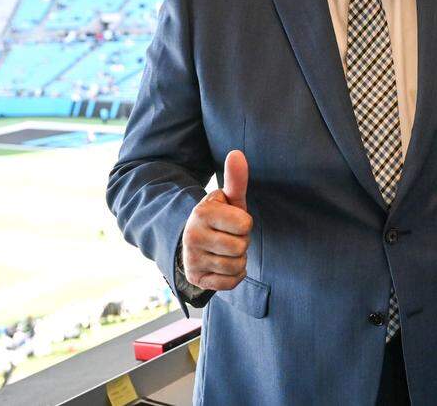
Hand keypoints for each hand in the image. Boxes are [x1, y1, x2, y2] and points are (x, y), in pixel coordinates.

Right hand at [181, 150, 251, 290]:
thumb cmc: (220, 217)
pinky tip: (223, 265)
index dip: (244, 224)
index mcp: (202, 213)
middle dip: (241, 243)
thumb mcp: (228, 199)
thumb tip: (237, 153)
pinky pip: (230, 283)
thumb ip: (235, 179)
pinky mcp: (196, 279)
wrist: (194, 242)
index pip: (245, 224)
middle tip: (228, 237)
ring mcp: (192, 259)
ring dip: (238, 260)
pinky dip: (232, 276)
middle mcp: (192, 236)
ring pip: (236, 266)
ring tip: (225, 250)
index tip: (232, 221)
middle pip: (241, 247)